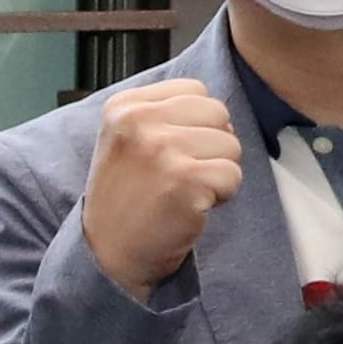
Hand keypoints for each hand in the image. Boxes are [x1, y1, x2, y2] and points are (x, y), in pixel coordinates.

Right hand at [75, 78, 245, 295]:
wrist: (109, 254)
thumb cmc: (126, 199)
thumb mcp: (126, 140)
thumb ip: (161, 113)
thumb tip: (218, 112)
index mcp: (123, 106)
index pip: (194, 89)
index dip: (196, 123)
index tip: (170, 152)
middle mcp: (138, 122)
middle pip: (217, 112)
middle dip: (211, 145)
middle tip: (181, 175)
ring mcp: (161, 149)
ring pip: (231, 144)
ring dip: (217, 172)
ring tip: (185, 191)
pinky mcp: (185, 179)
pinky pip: (233, 175)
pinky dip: (222, 195)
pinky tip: (192, 206)